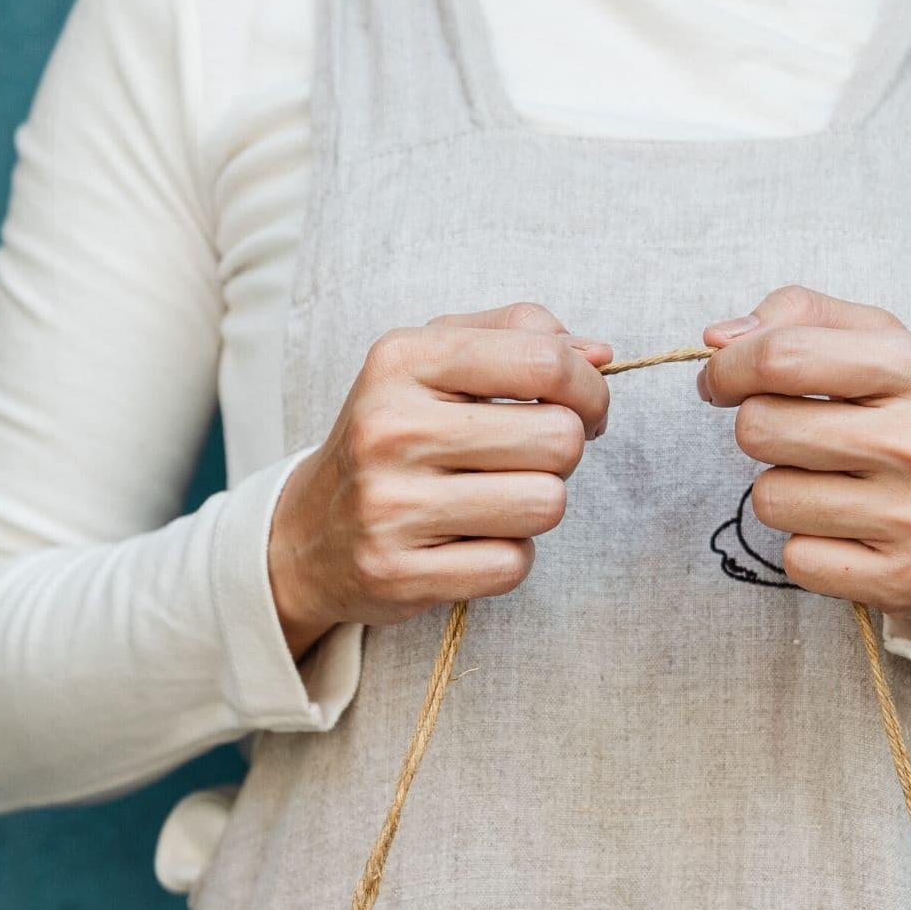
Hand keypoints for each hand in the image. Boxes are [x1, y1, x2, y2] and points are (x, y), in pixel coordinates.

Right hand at [268, 302, 611, 657]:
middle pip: (559, 438)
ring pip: (546, 504)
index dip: (589, 389)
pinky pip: (512, 564)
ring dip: (538, 506)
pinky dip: (508, 556)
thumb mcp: (436, 363)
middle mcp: (391, 429)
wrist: (310, 532)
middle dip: (563, 452)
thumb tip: (600, 355)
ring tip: (497, 500)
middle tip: (530, 459)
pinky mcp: (398, 572)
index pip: (545, 361)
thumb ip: (517, 337)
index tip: (584, 409)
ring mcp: (390, 505)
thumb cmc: (396, 438)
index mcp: (403, 360)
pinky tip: (472, 543)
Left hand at [698, 286, 910, 622]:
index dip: (729, 367)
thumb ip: (804, 321)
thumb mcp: (889, 349)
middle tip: (794, 435)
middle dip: (759, 428)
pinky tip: (848, 532)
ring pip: (769, 499)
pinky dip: (807, 547)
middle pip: (760, 428)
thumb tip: (718, 339)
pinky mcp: (900, 579)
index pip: (783, 357)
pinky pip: (795, 560)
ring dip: (783, 491)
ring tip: (832, 486)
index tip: (720, 379)